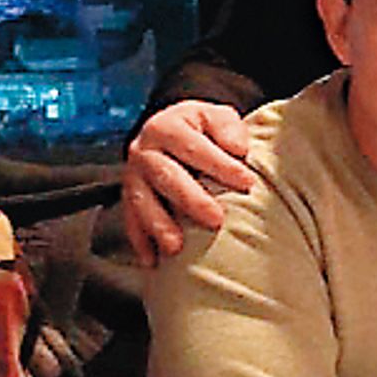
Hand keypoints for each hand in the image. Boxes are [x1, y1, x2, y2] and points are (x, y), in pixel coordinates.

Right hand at [122, 100, 254, 264]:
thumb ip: (229, 128)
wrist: (170, 129)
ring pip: (142, 201)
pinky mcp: (129, 196)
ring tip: (176, 247)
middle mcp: (143, 150)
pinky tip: (152, 260)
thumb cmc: (201, 128)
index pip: (195, 147)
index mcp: (167, 127)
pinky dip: (140, 241)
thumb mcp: (217, 116)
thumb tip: (239, 149)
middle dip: (191, 200)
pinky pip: (130, 221)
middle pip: (167, 177)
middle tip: (216, 220)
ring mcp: (133, 175)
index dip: (222, 165)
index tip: (247, 183)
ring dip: (159, 226)